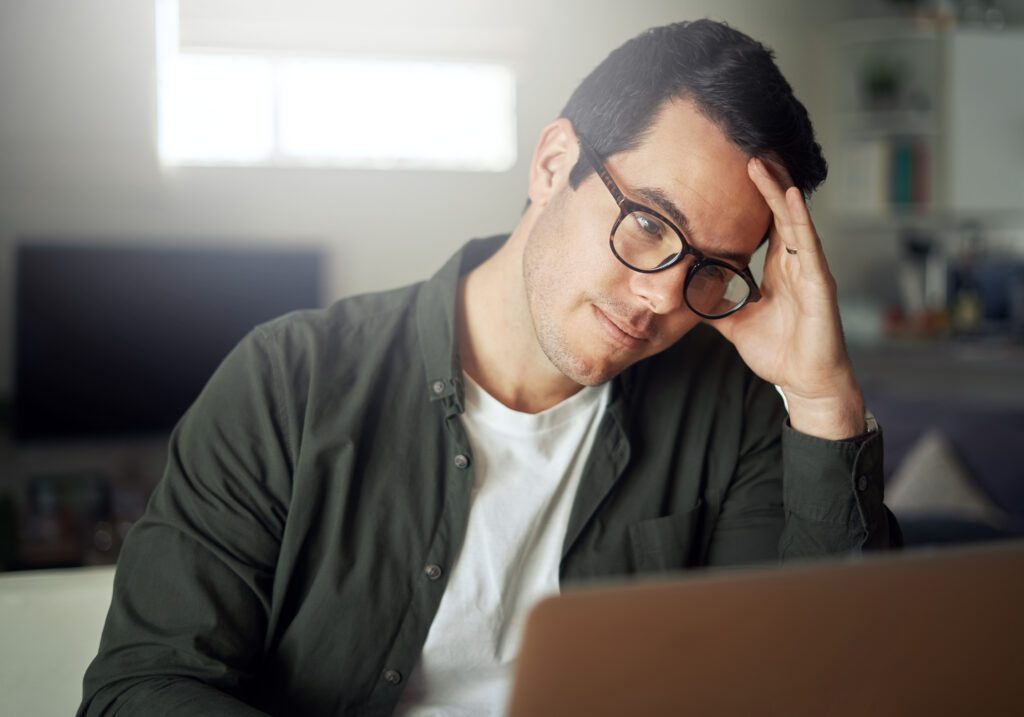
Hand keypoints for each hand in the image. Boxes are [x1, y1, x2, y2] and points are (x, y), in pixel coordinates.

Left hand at [708, 157, 864, 439]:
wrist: (805, 382)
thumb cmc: (780, 352)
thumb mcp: (736, 325)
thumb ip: (717, 307)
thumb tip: (689, 296)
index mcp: (777, 271)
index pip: (765, 225)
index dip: (754, 198)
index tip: (736, 171)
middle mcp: (795, 264)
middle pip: (781, 213)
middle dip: (767, 182)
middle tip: (750, 150)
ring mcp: (809, 271)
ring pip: (794, 221)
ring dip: (779, 191)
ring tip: (764, 163)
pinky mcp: (819, 283)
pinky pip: (809, 246)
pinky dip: (801, 220)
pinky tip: (792, 196)